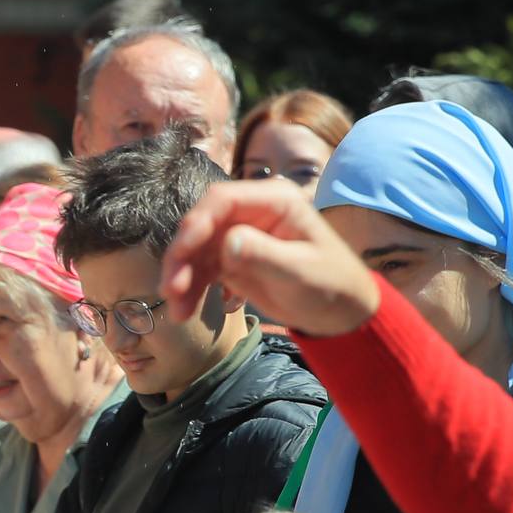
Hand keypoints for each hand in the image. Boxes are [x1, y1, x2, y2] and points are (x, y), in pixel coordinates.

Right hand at [160, 179, 381, 336]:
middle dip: (182, 255)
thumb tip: (227, 243)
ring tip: (176, 309)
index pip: (224, 200)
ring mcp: (240, 235)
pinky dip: (191, 289)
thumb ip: (265, 255)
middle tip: (170, 287)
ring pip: (197, 250)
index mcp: (274, 201)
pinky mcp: (233, 260)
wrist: (341, 313)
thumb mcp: (301, 272)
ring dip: (181, 276)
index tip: (183, 251)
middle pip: (203, 224)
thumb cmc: (332, 285)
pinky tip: (185, 311)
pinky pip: (202, 270)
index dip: (197, 222)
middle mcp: (252, 213)